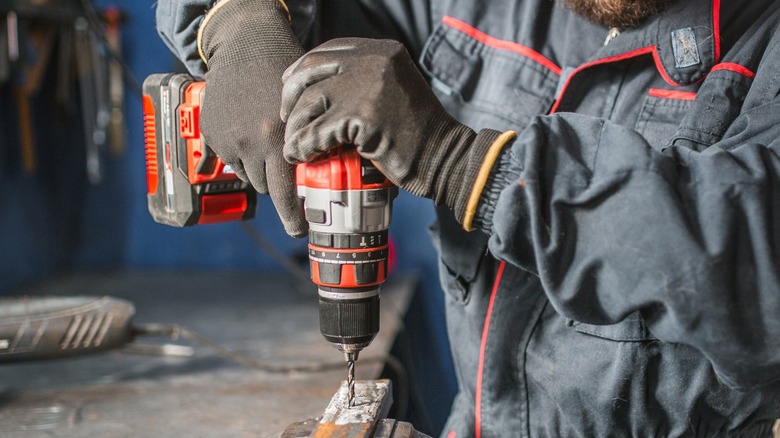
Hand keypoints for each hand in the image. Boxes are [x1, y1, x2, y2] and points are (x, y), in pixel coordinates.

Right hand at [198, 0, 306, 236]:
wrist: (248, 43)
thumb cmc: (284, 72)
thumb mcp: (304, 109)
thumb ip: (305, 143)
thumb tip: (314, 180)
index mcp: (277, 139)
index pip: (283, 193)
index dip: (291, 217)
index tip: (299, 230)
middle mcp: (249, 144)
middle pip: (265, 186)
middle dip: (276, 179)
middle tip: (284, 163)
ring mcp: (226, 140)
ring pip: (246, 174)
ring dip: (256, 166)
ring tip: (264, 139)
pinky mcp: (210, 133)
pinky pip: (226, 159)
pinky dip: (237, 152)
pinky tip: (246, 129)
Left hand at [280, 38, 506, 226]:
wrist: (444, 158)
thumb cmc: (416, 135)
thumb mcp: (393, 91)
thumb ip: (363, 82)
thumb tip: (317, 91)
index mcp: (382, 51)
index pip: (328, 51)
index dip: (302, 70)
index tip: (290, 88)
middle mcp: (374, 60)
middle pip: (311, 70)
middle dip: (290, 95)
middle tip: (288, 118)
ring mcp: (368, 85)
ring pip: (309, 101)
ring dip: (295, 126)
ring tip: (294, 143)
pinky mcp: (363, 115)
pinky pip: (317, 130)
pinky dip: (303, 145)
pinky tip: (299, 154)